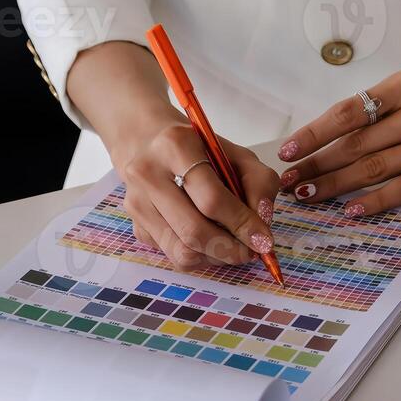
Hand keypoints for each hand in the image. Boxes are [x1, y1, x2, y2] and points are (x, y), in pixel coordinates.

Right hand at [110, 117, 280, 269]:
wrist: (148, 143)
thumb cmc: (199, 150)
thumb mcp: (238, 154)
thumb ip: (259, 183)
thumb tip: (262, 223)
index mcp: (175, 146)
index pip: (211, 199)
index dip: (242, 224)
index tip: (264, 240)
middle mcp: (148, 174)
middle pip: (194, 231)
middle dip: (231, 249)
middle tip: (253, 251)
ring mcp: (137, 203)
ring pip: (182, 252)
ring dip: (217, 257)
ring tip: (234, 247)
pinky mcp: (136, 226)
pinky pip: (174, 256)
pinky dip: (201, 257)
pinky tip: (212, 241)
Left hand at [275, 67, 400, 215]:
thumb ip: (379, 112)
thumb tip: (326, 142)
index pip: (348, 112)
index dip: (314, 134)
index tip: (287, 152)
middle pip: (357, 143)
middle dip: (317, 164)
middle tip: (289, 182)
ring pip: (376, 167)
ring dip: (337, 185)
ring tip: (310, 197)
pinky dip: (376, 201)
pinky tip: (353, 210)